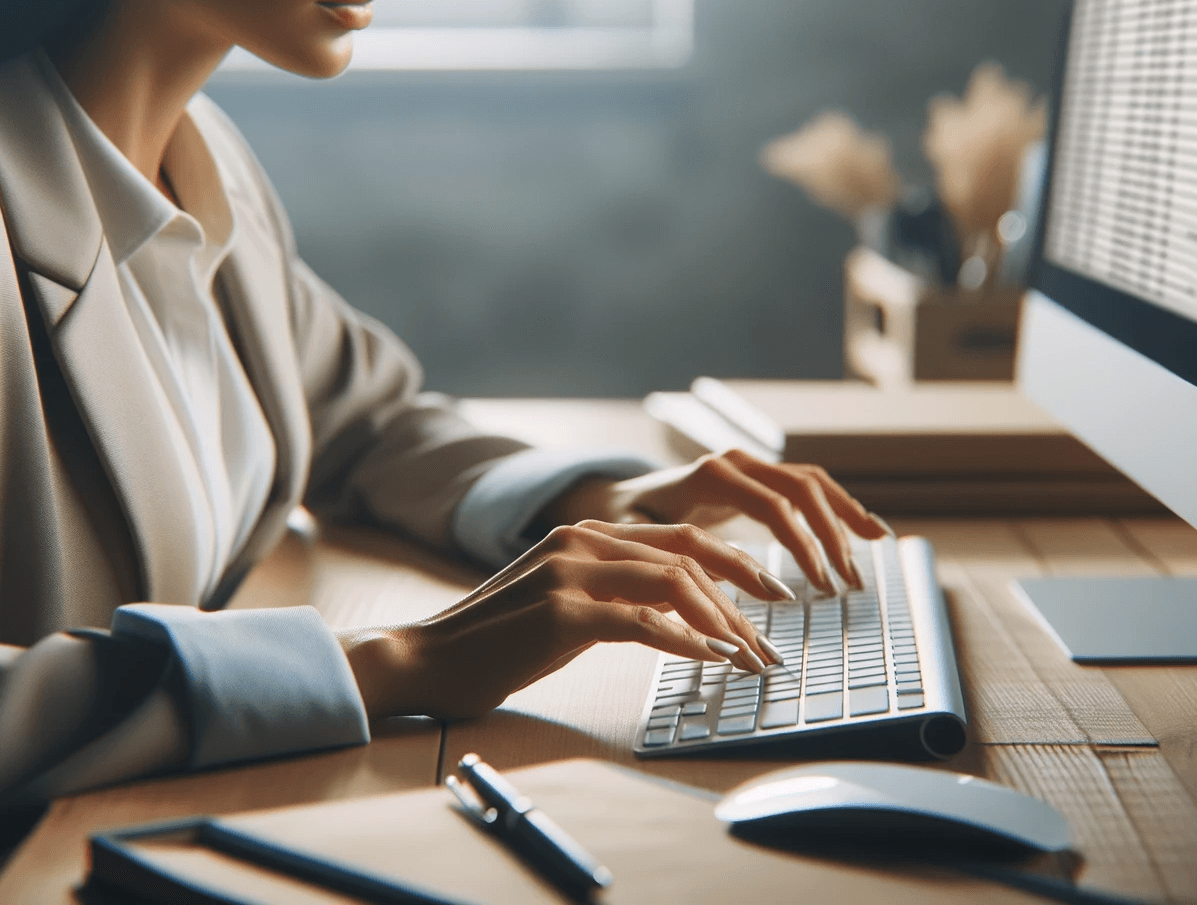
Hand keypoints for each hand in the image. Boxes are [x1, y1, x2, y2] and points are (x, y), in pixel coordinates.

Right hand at [339, 520, 792, 720]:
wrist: (423, 659)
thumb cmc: (492, 643)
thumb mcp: (561, 607)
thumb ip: (612, 596)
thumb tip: (677, 617)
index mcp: (584, 535)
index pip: (679, 539)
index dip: (734, 564)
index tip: (770, 597)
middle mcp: (581, 541)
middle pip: (688, 557)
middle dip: (743, 595)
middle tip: (772, 637)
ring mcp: (570, 573)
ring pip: (674, 586)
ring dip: (723, 626)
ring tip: (750, 660)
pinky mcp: (562, 613)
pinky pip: (643, 623)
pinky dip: (686, 642)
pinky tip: (712, 661)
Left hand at [552, 449, 887, 595]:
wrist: (619, 500)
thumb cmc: (624, 528)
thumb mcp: (635, 542)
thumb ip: (664, 558)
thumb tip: (693, 589)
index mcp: (710, 476)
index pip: (773, 507)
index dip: (802, 547)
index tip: (819, 589)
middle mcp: (736, 461)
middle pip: (802, 490)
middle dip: (831, 537)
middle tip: (847, 584)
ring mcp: (751, 463)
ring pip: (813, 482)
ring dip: (845, 518)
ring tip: (873, 551)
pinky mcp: (761, 476)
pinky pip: (810, 485)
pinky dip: (840, 506)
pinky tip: (867, 531)